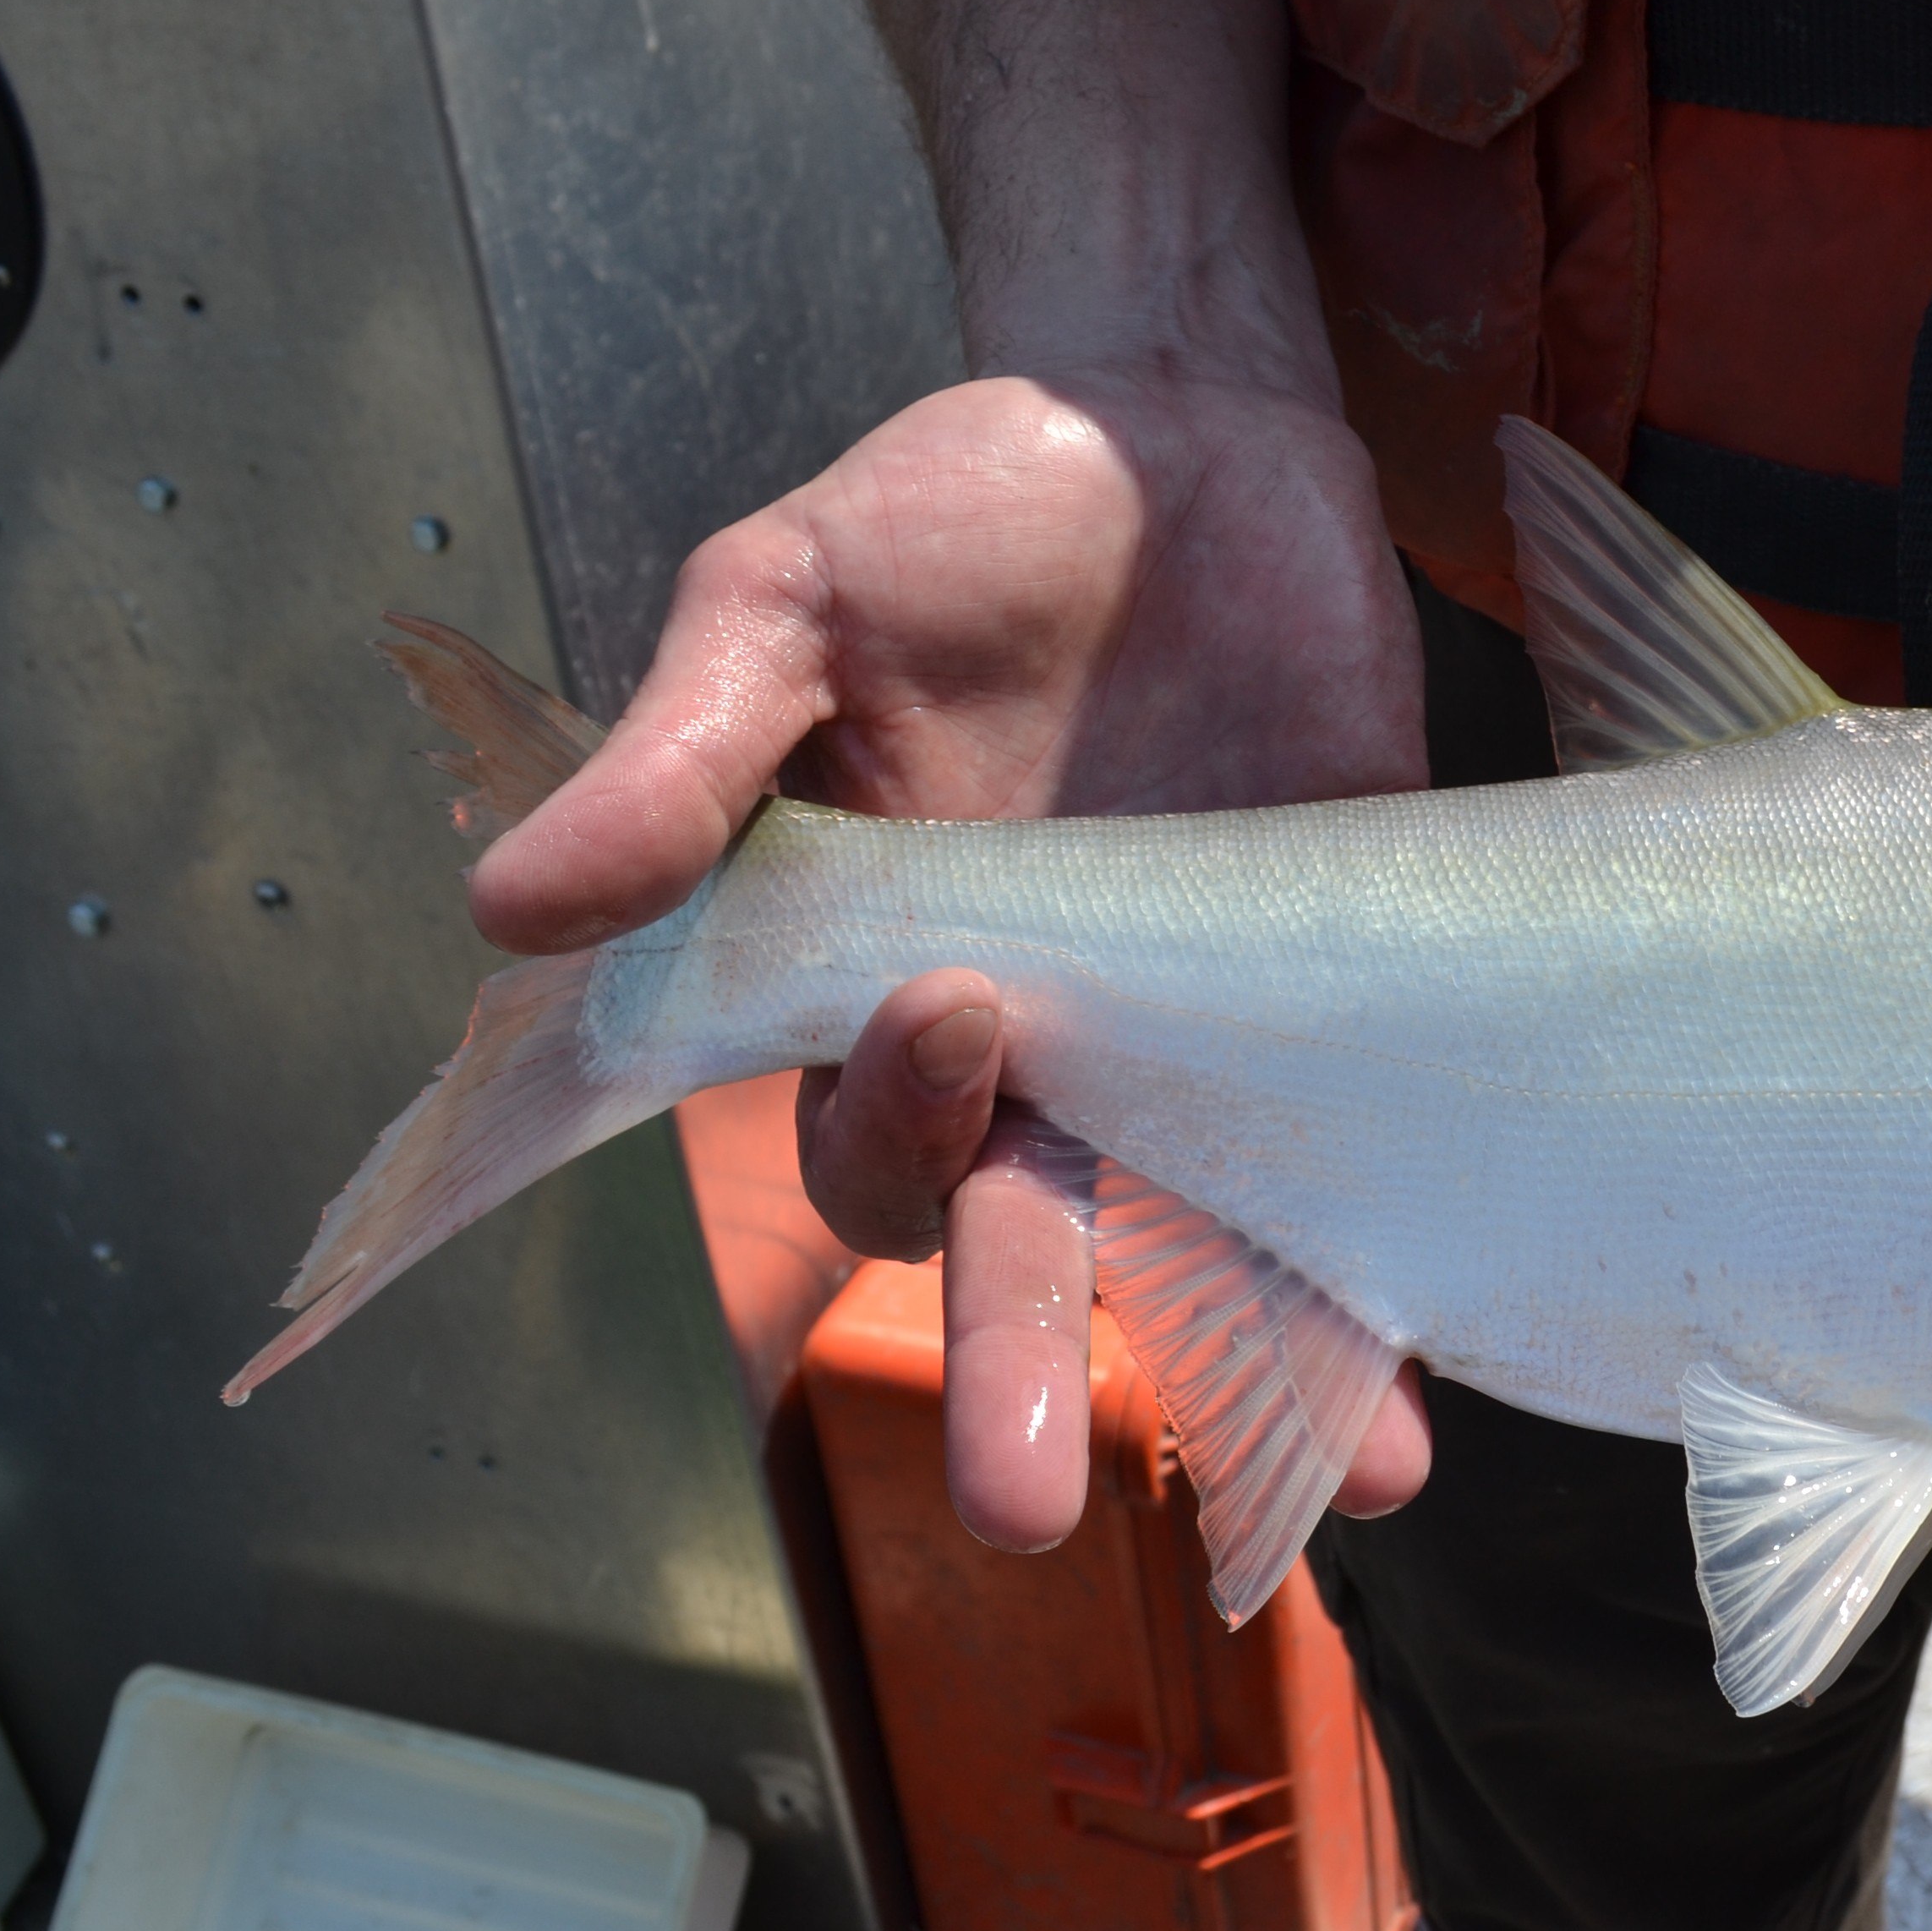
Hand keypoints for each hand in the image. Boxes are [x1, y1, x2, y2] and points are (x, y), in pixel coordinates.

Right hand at [472, 367, 1436, 1548]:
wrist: (1182, 427)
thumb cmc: (950, 513)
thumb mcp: (788, 598)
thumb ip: (684, 755)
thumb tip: (511, 908)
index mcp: (884, 981)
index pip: (861, 1133)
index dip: (888, 1115)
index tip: (951, 1005)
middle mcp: (1045, 1052)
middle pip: (1018, 1248)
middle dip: (1021, 1369)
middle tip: (1016, 1503)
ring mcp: (1204, 1042)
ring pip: (1200, 1254)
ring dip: (1250, 1376)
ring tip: (1333, 1481)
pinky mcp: (1348, 1004)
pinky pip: (1357, 1175)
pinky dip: (1386, 1289)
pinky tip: (1420, 1406)